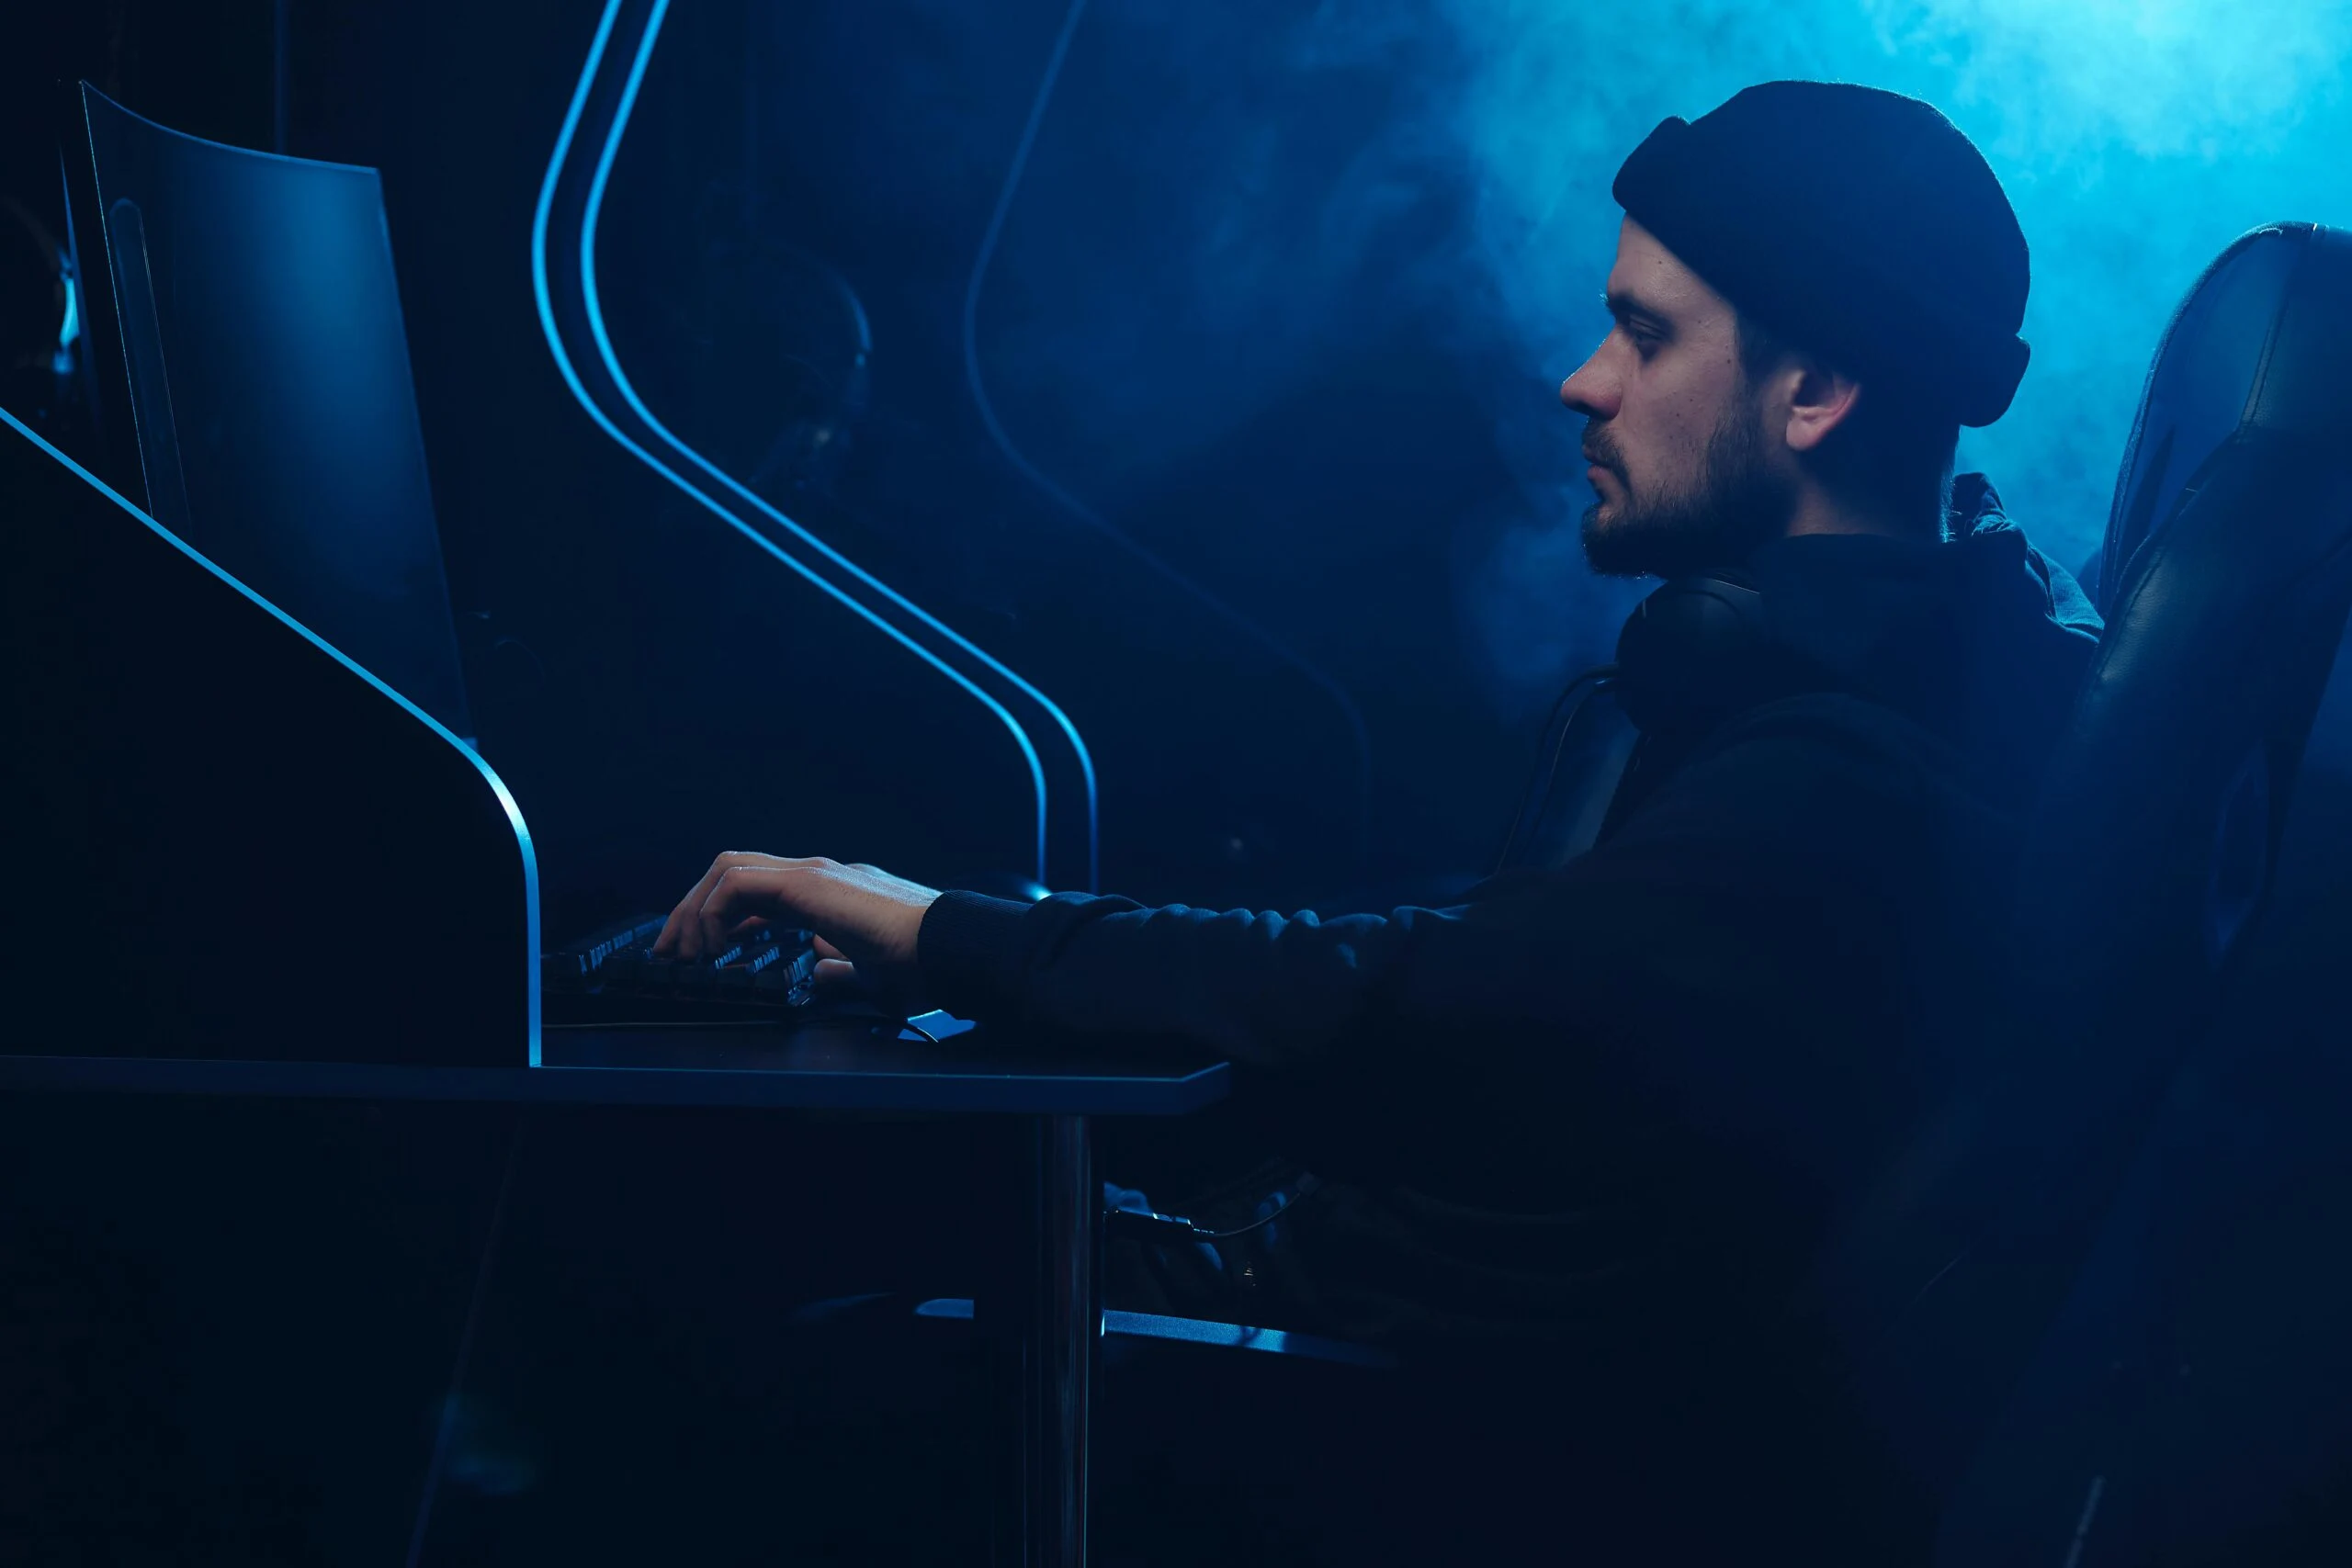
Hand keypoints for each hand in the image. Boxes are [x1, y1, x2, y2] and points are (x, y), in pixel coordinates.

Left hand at [652, 854, 939, 1008]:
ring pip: (729, 868)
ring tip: (687, 952)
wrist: (954, 949)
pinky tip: (715, 946)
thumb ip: (844, 969)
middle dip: (692, 909)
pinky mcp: (811, 883)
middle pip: (732, 871)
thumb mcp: (873, 975)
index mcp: (830, 894)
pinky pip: (740, 882)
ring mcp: (815, 874)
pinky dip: (715, 910)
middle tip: (673, 953)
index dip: (719, 918)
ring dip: (697, 909)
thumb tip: (824, 969)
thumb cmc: (926, 964)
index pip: (757, 890)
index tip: (700, 954)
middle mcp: (819, 875)